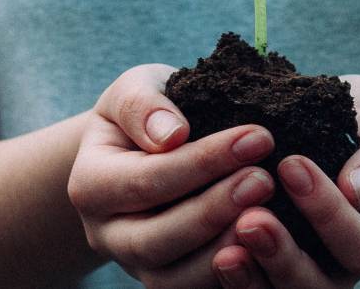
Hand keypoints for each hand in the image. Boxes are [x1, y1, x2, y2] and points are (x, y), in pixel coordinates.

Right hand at [68, 64, 277, 287]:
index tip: (258, 137)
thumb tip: (171, 133)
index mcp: (90, 184)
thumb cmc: (146, 114)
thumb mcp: (135, 89)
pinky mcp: (167, 280)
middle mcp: (106, 234)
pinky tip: (268, 246)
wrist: (142, 149)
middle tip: (264, 179)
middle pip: (156, 239)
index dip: (204, 161)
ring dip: (224, 249)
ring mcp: (135, 265)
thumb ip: (143, 105)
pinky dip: (233, 275)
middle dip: (214, 210)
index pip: (147, 179)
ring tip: (270, 214)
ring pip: (174, 279)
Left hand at [211, 74, 359, 287]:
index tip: (291, 164)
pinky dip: (232, 282)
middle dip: (283, 257)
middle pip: (319, 287)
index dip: (329, 214)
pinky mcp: (267, 273)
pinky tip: (212, 256)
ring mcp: (303, 275)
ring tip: (224, 253)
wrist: (332, 126)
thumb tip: (356, 189)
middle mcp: (343, 268)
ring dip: (251, 280)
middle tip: (250, 220)